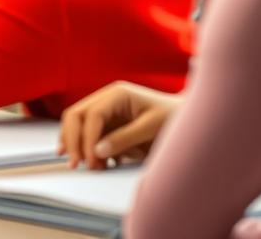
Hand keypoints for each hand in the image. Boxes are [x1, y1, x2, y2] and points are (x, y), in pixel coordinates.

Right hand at [58, 81, 181, 169]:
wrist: (188, 118)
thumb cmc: (173, 119)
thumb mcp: (152, 128)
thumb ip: (125, 138)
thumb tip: (97, 151)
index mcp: (117, 94)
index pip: (92, 114)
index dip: (87, 138)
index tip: (90, 161)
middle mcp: (107, 99)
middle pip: (76, 115)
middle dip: (72, 139)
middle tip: (75, 164)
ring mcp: (106, 110)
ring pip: (77, 124)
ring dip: (77, 144)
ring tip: (87, 166)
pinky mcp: (109, 123)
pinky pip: (88, 134)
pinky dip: (86, 148)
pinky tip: (96, 163)